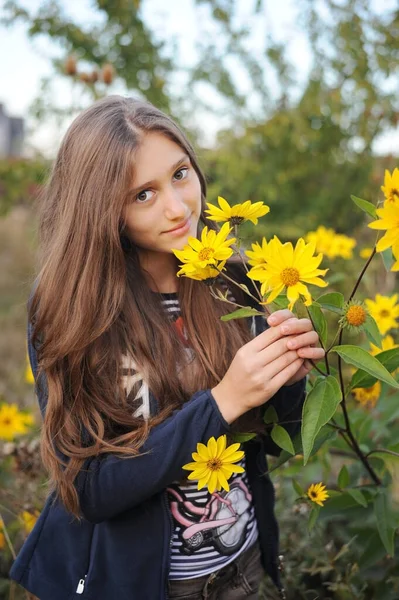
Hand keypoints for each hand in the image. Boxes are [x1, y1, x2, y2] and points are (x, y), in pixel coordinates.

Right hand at [211, 309, 321, 423]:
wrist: (231, 396)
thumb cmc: (240, 371)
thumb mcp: (245, 353)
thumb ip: (261, 342)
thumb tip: (282, 328)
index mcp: (247, 351)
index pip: (271, 334)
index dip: (285, 328)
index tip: (293, 326)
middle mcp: (253, 363)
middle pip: (281, 345)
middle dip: (294, 339)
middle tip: (302, 336)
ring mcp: (262, 377)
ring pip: (287, 359)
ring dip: (298, 352)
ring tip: (303, 347)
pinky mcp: (270, 388)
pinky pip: (288, 373)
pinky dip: (296, 365)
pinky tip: (299, 360)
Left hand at [266, 310, 324, 385]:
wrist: (272, 378)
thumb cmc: (266, 360)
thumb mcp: (264, 347)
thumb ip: (269, 335)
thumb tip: (269, 321)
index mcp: (289, 325)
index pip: (288, 315)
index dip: (281, 316)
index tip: (270, 321)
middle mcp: (302, 332)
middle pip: (304, 322)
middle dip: (293, 325)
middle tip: (283, 330)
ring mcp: (310, 344)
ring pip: (313, 335)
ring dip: (301, 338)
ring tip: (289, 345)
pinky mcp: (315, 357)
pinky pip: (319, 352)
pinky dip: (311, 351)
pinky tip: (300, 353)